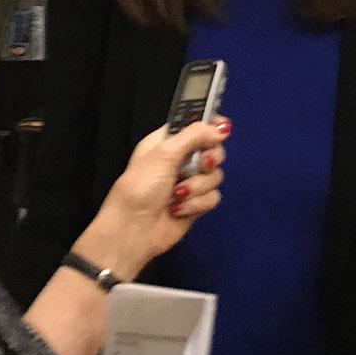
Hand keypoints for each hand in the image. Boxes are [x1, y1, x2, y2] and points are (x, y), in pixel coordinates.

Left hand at [77, 120, 227, 281]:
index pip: (195, 125)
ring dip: (197, 186)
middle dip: (209, 159)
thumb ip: (194, 135)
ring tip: (177, 194)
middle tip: (201, 164)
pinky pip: (213, 197)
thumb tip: (221, 128)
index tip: (222, 129)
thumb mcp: (164, 154)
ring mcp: (189, 183)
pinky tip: (179, 209)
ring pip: (215, 175)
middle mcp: (180, 160)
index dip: (210, 125)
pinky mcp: (195, 204)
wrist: (134, 229)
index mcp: (167, 142)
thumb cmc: (141, 187)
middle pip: (213, 150)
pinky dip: (197, 203)